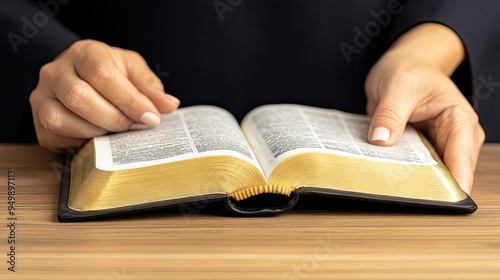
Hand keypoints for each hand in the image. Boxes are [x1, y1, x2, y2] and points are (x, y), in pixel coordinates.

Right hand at [29, 39, 179, 152]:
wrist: (80, 75)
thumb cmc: (109, 72)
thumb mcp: (133, 70)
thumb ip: (150, 87)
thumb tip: (168, 105)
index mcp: (84, 53)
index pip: (103, 76)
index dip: (129, 101)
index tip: (151, 118)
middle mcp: (55, 72)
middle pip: (79, 97)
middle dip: (114, 118)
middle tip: (135, 126)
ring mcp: (42, 97)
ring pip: (60, 120)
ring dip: (96, 132)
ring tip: (117, 132)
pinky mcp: (38, 121)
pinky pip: (54, 137)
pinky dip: (80, 142)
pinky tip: (98, 138)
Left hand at [365, 23, 484, 194]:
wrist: (405, 65)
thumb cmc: (409, 70)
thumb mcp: (397, 86)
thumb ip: (390, 114)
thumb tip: (381, 140)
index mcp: (458, 120)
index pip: (460, 160)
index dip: (451, 184)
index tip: (435, 201)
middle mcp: (456, 137)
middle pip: (449, 174)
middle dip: (430, 186)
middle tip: (403, 194)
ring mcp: (439, 145)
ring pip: (433, 175)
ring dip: (415, 181)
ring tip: (392, 185)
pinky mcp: (423, 150)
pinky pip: (417, 168)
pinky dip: (405, 172)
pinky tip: (388, 175)